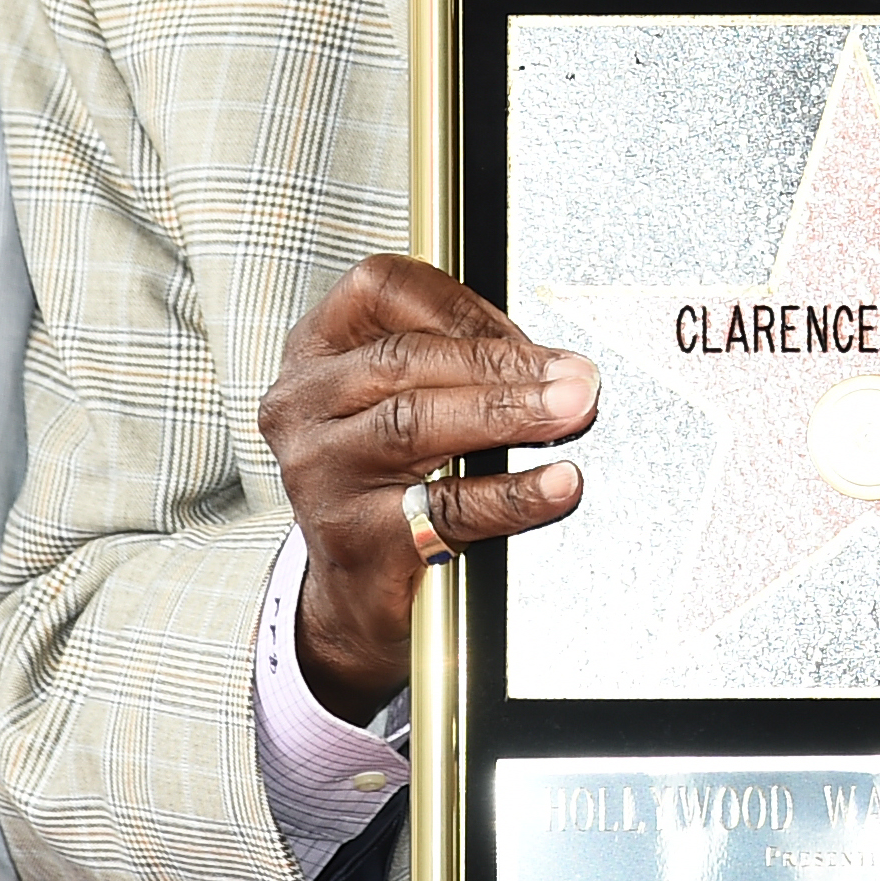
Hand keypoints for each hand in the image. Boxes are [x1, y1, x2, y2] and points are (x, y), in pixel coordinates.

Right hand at [257, 255, 596, 723]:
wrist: (355, 591)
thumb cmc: (387, 476)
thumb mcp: (397, 400)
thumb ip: (457, 361)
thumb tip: (554, 360)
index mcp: (315, 352)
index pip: (381, 289)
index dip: (463, 304)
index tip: (527, 331)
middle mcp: (303, 406)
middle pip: (405, 359)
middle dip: (503, 363)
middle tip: (576, 376)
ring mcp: (321, 473)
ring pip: (417, 424)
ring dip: (509, 413)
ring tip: (573, 412)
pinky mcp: (355, 539)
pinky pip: (447, 507)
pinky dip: (513, 493)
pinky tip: (558, 483)